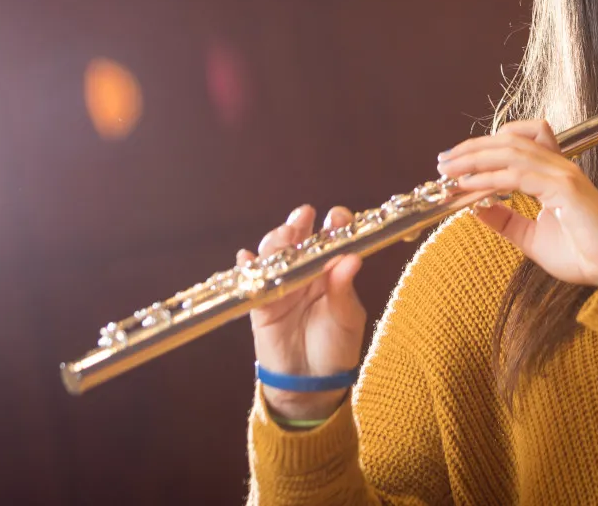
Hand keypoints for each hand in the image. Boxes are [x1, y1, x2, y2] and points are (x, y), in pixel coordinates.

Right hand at [239, 204, 366, 419]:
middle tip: (303, 216)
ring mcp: (282, 285)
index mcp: (331, 270)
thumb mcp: (347, 318)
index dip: (334, 223)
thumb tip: (351, 258)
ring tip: (283, 235)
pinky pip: (251, 281)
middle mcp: (305, 272)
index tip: (336, 217)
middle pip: (299, 238)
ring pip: (274, 254)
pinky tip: (245, 258)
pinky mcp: (261, 304)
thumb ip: (344, 290)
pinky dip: (246, 268)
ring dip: (275, 241)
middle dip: (299, 223)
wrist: (311, 383)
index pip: (332, 238)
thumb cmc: (337, 347)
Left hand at [437, 120, 597, 286]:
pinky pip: (518, 175)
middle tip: (442, 162)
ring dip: (475, 158)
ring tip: (449, 171)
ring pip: (511, 151)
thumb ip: (505, 220)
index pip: (516, 142)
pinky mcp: (565, 188)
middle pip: (509, 139)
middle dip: (472, 148)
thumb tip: (474, 208)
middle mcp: (559, 166)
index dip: (483, 147)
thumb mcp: (531, 238)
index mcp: (554, 172)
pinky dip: (490, 179)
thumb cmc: (582, 254)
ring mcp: (564, 173)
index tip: (454, 163)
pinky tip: (470, 188)